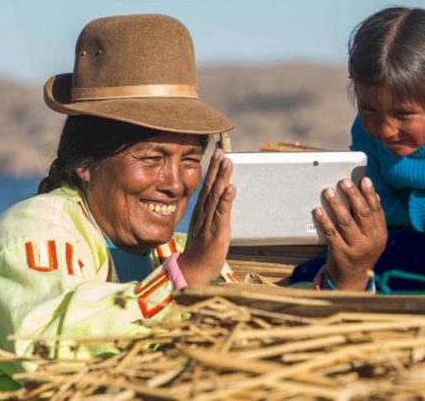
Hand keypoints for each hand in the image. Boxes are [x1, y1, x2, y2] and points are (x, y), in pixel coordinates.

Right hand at [178, 148, 235, 285]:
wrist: (193, 272)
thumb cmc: (201, 253)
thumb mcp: (206, 229)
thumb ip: (212, 214)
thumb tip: (220, 200)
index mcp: (200, 213)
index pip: (207, 187)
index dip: (212, 170)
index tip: (217, 154)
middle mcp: (203, 215)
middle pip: (210, 188)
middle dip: (216, 169)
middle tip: (221, 151)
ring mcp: (209, 223)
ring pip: (215, 197)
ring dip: (222, 179)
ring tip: (227, 162)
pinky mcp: (216, 233)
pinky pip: (221, 214)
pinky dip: (226, 200)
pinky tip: (231, 188)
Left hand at [314, 177, 386, 290]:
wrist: (352, 280)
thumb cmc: (360, 253)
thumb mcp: (372, 238)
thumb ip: (372, 220)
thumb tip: (374, 194)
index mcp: (380, 235)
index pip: (376, 210)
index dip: (370, 193)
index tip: (364, 179)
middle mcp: (370, 241)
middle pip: (362, 213)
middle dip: (353, 195)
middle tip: (343, 182)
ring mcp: (355, 248)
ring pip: (345, 221)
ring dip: (336, 204)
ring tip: (328, 191)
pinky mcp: (340, 253)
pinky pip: (330, 233)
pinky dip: (324, 220)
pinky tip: (318, 211)